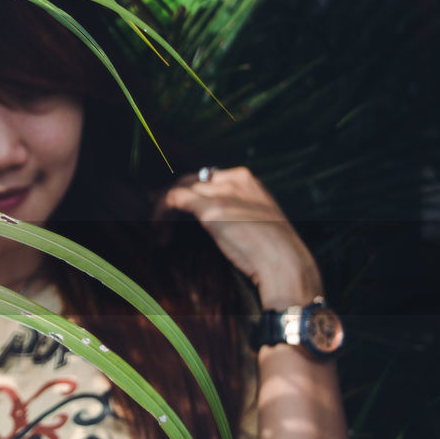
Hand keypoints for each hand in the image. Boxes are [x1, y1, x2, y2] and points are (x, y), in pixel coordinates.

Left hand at [153, 166, 322, 307]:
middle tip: (155, 205)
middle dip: (171, 193)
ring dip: (163, 206)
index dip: (189, 188)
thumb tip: (214, 218)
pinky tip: (157, 230)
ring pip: (180, 188)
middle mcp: (233, 180)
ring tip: (156, 225)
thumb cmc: (274, 250)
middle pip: (192, 180)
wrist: (284, 261)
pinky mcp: (210, 208)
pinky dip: (160, 213)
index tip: (176, 201)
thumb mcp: (258, 221)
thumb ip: (238, 212)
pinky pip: (174, 199)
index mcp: (248, 180)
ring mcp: (221, 192)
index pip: (209, 176)